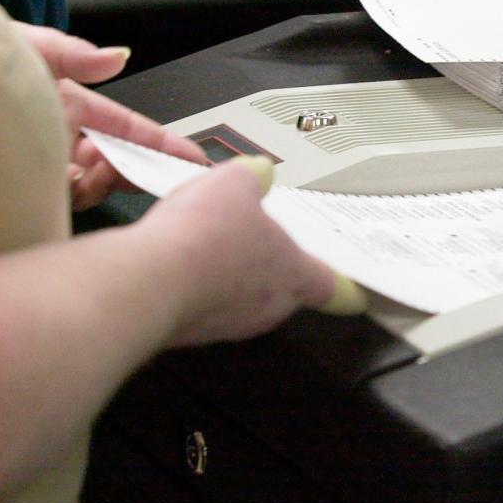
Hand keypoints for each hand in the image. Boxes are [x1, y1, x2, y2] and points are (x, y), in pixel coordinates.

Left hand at [7, 19, 208, 207]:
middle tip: (139, 171)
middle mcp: (52, 136)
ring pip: (92, 185)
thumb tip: (114, 58)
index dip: (161, 142)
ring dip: (97, 181)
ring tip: (76, 170)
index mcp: (60, 101)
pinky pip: (63, 201)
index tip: (193, 160)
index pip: (125, 124)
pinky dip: (70, 195)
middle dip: (131, 164)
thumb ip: (66, 53)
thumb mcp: (17, 51)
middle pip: (115, 158)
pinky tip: (55, 181)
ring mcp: (38, 168)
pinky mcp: (25, 194)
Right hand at [137, 155, 364, 346]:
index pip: (334, 287)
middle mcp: (266, 307)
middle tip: (266, 244)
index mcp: (294, 274)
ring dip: (232, 275)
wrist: (145, 282)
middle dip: (277, 267)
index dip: (346, 287)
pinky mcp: (190, 330)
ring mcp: (227, 323)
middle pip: (286, 290)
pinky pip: (203, 304)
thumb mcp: (235, 183)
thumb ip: (252, 177)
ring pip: (241, 298)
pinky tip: (179, 261)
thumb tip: (258, 172)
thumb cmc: (202, 239)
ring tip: (212, 243)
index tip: (357, 292)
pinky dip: (196, 285)